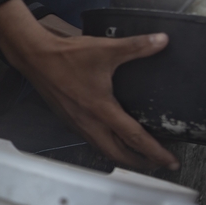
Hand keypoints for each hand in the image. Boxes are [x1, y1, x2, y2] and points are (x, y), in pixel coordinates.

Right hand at [0, 0, 177, 170]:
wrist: (35, 57)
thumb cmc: (66, 56)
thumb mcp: (106, 49)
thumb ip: (136, 46)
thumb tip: (161, 40)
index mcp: (101, 110)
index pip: (134, 138)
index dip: (155, 152)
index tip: (171, 162)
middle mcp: (89, 122)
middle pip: (118, 154)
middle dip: (140, 163)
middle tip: (158, 164)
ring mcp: (77, 124)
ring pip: (103, 150)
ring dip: (122, 156)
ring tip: (138, 156)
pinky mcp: (69, 120)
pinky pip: (91, 141)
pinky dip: (106, 146)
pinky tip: (111, 139)